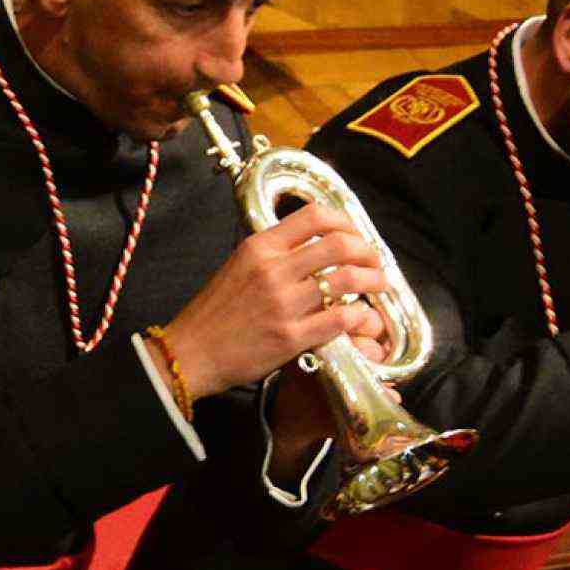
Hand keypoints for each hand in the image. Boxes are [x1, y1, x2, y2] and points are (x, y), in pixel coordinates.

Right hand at [162, 204, 387, 401]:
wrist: (190, 353)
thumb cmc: (213, 314)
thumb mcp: (236, 267)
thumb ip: (271, 254)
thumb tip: (310, 244)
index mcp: (258, 248)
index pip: (314, 216)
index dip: (345, 222)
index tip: (355, 234)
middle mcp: (272, 270)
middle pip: (339, 244)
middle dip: (367, 251)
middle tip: (374, 262)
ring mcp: (283, 304)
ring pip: (347, 280)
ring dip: (372, 281)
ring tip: (378, 286)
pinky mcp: (291, 337)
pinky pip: (341, 319)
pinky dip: (359, 316)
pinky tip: (360, 317)